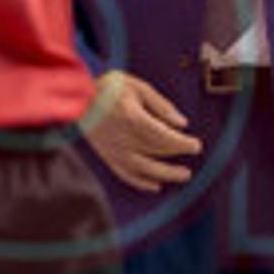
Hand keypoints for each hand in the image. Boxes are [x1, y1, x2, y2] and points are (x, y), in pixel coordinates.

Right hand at [82, 70, 201, 192]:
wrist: (77, 97)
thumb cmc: (109, 88)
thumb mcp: (138, 87)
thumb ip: (161, 105)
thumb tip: (182, 123)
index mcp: (133, 119)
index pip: (164, 136)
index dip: (183, 143)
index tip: (196, 145)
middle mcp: (124, 138)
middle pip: (158, 152)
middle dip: (178, 155)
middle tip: (192, 157)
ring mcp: (115, 150)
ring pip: (145, 168)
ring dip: (166, 174)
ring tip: (183, 175)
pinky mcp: (107, 157)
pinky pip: (126, 174)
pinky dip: (142, 182)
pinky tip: (155, 186)